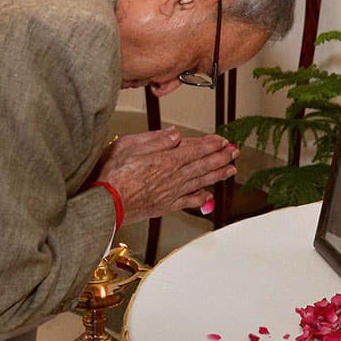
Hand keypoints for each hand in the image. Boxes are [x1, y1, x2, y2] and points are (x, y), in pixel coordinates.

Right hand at [91, 126, 237, 223]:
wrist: (106, 204)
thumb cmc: (112, 174)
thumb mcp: (129, 145)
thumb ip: (154, 139)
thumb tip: (175, 134)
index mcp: (166, 160)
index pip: (195, 149)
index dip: (211, 144)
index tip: (223, 140)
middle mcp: (173, 177)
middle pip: (203, 165)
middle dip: (221, 157)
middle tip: (234, 152)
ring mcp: (171, 193)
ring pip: (201, 181)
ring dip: (218, 174)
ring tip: (231, 169)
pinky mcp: (165, 206)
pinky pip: (189, 201)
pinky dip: (201, 197)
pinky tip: (209, 195)